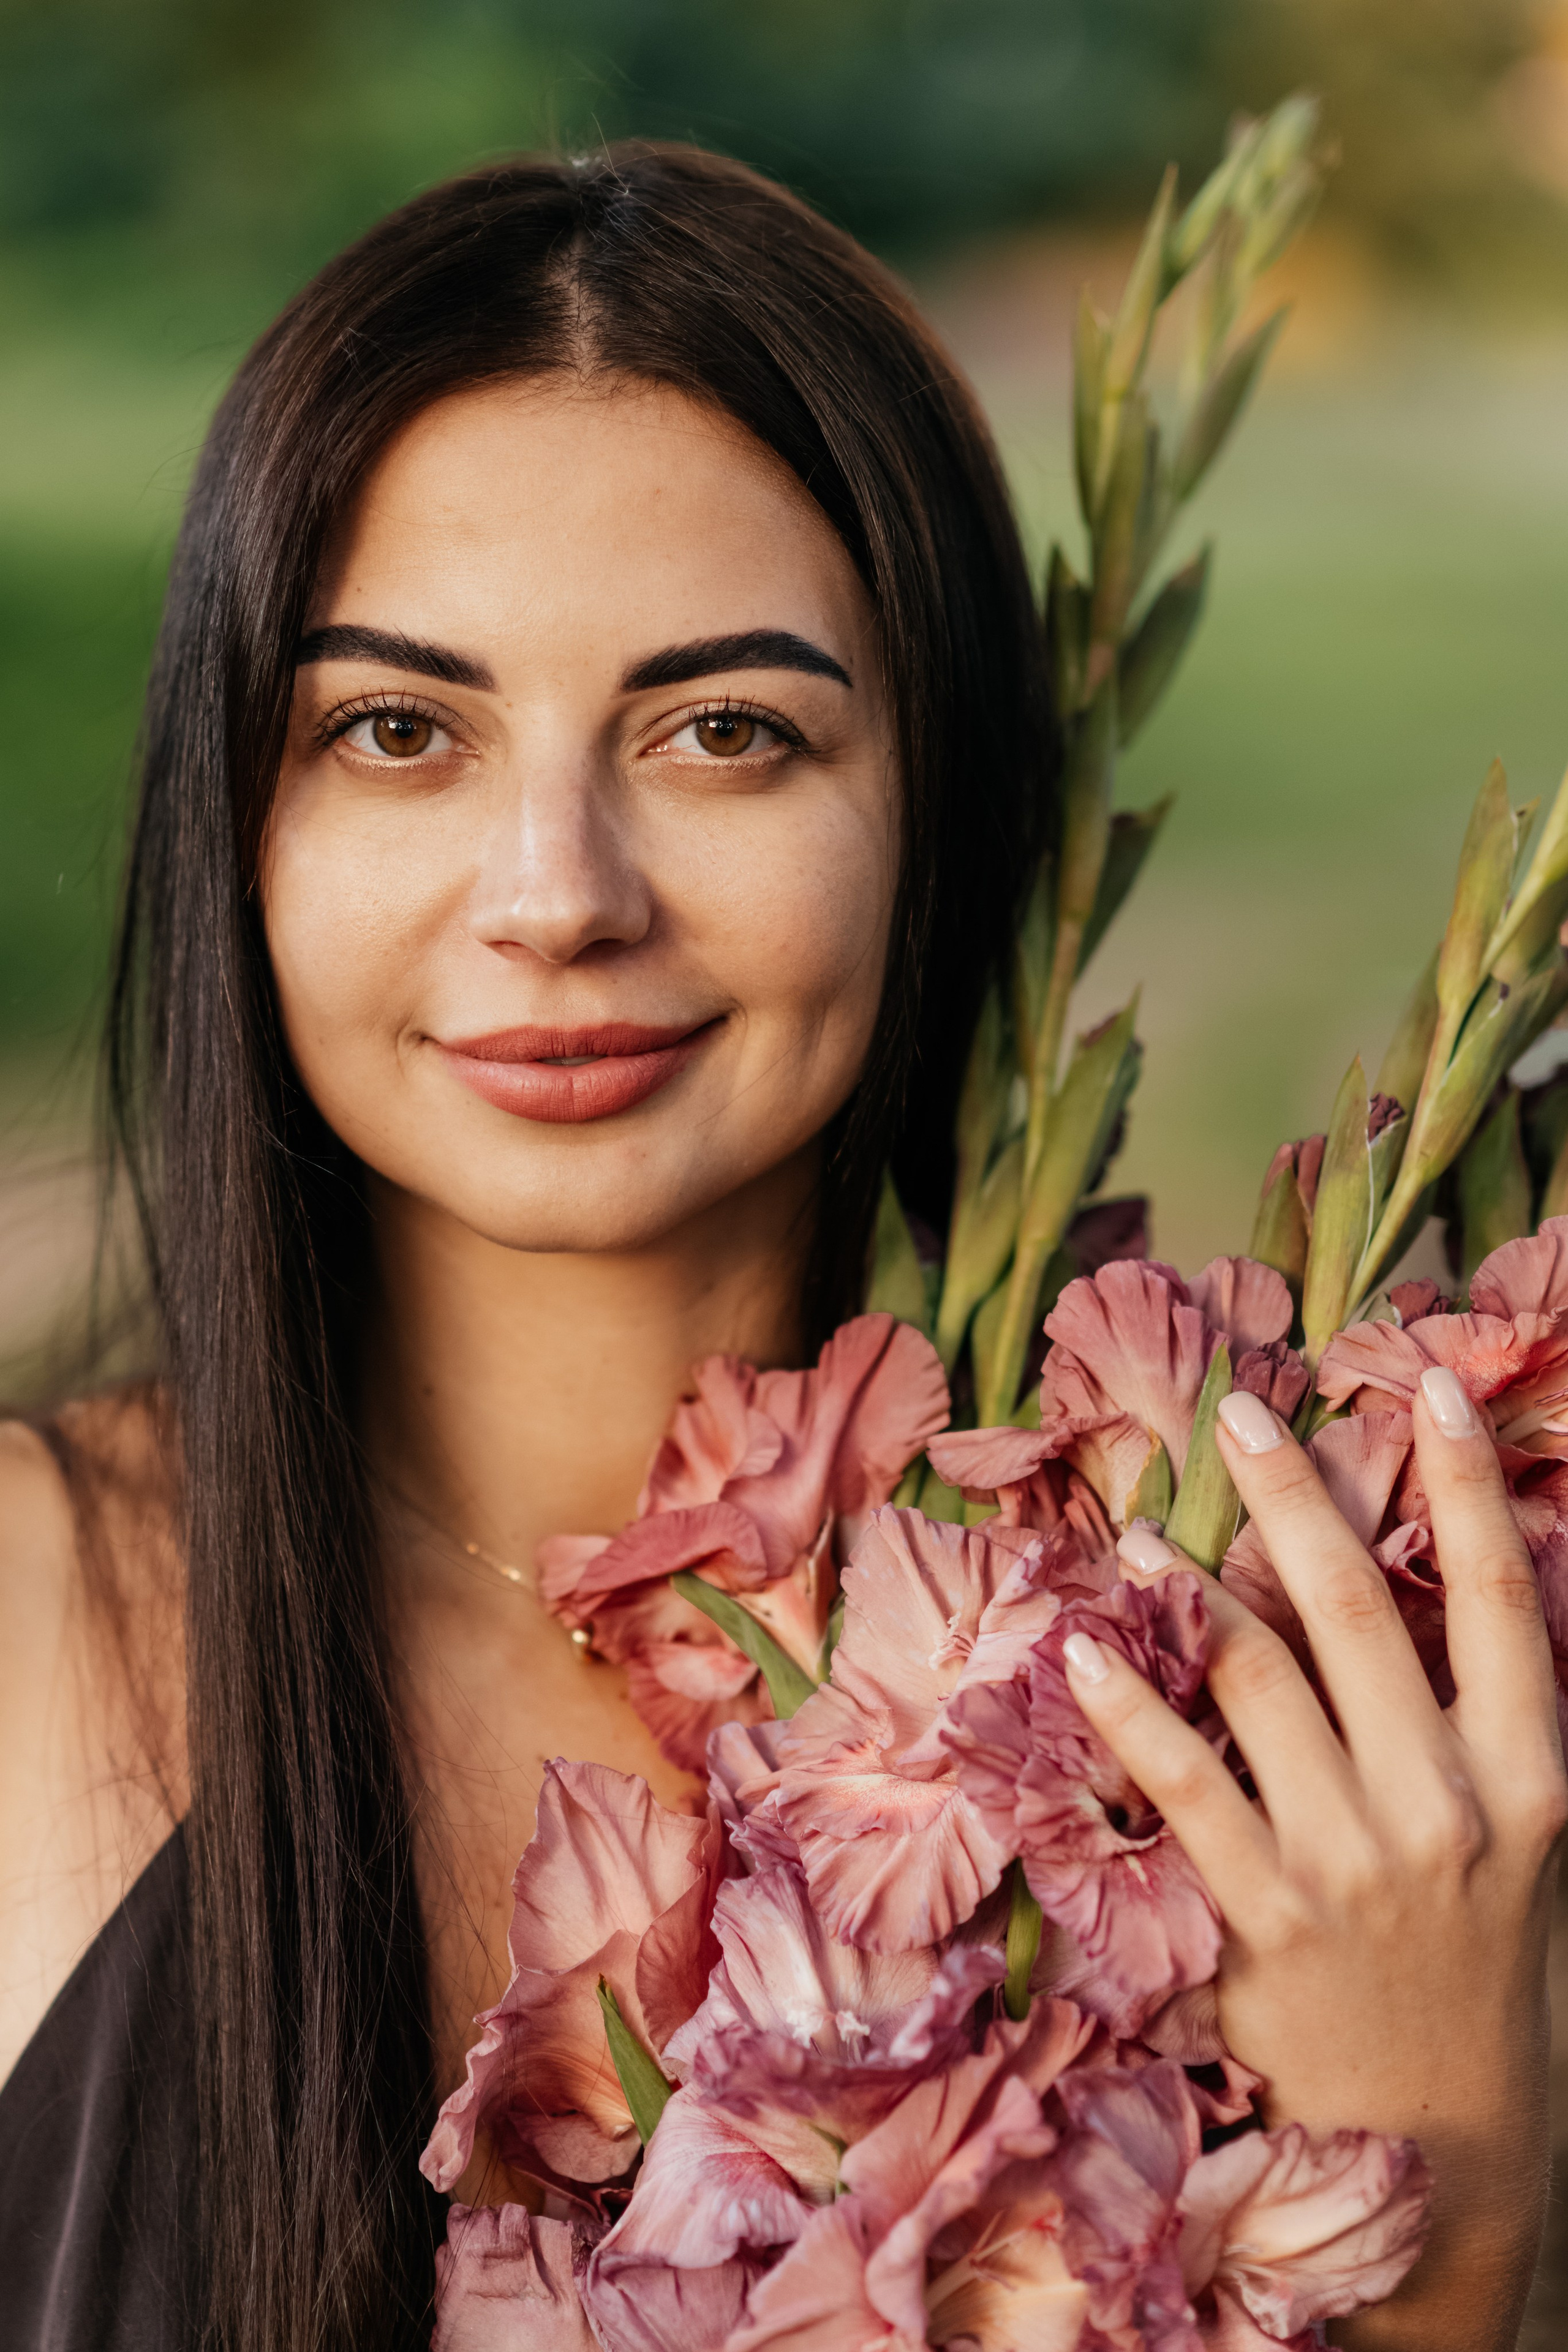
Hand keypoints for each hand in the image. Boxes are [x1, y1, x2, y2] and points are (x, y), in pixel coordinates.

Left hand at [1063, 1369, 1566, 2350]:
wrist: (1462, 2156)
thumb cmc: (1486, 1978)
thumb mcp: (1524, 1848)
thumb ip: (1474, 1731)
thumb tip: (1403, 1597)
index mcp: (1528, 1777)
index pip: (1501, 1598)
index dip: (1465, 1484)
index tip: (1429, 1386)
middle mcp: (1448, 1803)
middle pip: (1357, 1610)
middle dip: (1296, 1495)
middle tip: (1238, 1414)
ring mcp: (1357, 1862)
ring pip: (1259, 1678)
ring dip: (1191, 1589)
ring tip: (1134, 1531)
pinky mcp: (1271, 1922)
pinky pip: (1188, 1787)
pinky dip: (1134, 1713)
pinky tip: (1085, 1657)